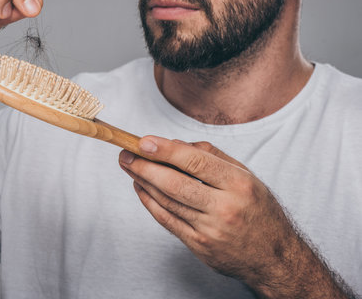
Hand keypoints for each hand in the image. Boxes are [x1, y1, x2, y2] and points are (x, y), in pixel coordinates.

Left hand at [118, 136, 299, 287]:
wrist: (273, 257)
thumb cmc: (258, 210)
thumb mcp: (247, 176)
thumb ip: (214, 156)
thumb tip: (177, 144)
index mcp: (239, 185)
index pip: (195, 162)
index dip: (165, 150)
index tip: (143, 141)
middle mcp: (225, 208)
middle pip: (175, 184)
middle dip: (144, 167)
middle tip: (125, 155)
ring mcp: (210, 230)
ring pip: (167, 202)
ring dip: (143, 182)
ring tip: (130, 167)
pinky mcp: (199, 246)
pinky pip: (168, 221)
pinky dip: (150, 203)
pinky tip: (142, 189)